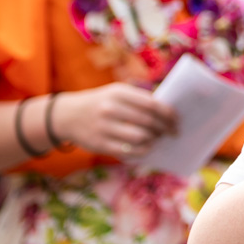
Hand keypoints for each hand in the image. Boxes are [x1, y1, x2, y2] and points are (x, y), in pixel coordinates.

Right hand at [54, 83, 179, 160]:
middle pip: (148, 121)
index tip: (176, 120)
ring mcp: (104, 127)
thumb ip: (139, 99)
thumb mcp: (116, 92)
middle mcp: (110, 108)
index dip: (168, 114)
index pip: (151, 104)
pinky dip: (142, 150)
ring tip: (158, 139)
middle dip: (164, 128)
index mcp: (118, 93)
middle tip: (172, 132)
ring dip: (154, 140)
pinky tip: (147, 148)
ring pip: (140, 137)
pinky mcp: (99, 144)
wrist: (67, 115)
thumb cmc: (101, 103)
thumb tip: (168, 112)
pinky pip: (128, 151)